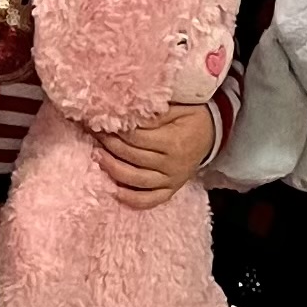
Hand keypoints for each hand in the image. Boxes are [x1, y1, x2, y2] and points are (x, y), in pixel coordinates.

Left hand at [96, 103, 215, 202]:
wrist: (213, 134)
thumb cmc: (192, 116)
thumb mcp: (178, 106)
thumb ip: (153, 112)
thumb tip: (125, 113)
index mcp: (174, 142)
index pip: (137, 139)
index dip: (116, 131)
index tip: (100, 122)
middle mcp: (173, 165)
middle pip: (133, 158)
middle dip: (110, 146)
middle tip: (93, 134)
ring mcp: (173, 180)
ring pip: (137, 180)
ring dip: (114, 169)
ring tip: (97, 156)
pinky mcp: (172, 189)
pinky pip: (151, 199)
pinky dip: (132, 199)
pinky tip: (114, 190)